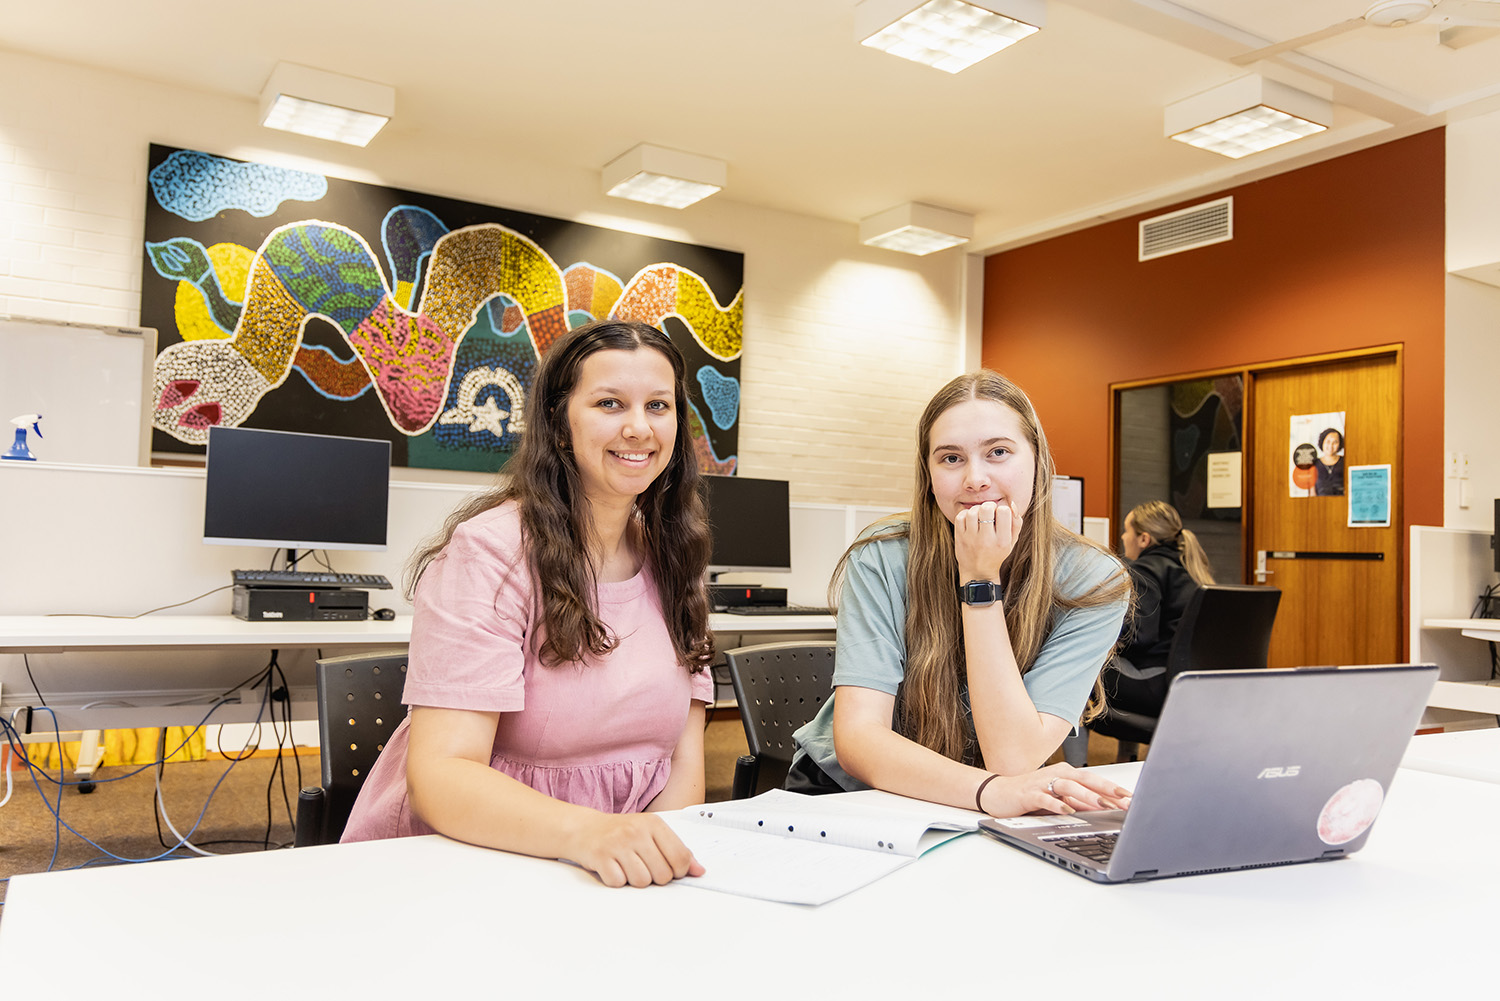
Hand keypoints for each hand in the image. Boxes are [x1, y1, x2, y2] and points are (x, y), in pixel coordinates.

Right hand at [566, 812, 704, 887]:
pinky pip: (619, 883)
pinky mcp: (601, 857)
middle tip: (643, 865)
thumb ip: (677, 851)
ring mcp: (618, 844)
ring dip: (635, 880)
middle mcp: (636, 831)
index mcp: (654, 824)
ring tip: (628, 865)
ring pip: (642, 881)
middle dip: (655, 877)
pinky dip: (616, 880)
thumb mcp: (651, 834)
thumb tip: (699, 870)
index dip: (678, 871)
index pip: (680, 857)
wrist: (584, 829)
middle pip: (662, 874)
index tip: (671, 869)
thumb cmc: (621, 832)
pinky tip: (613, 867)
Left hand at [953, 499, 1022, 583]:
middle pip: (986, 508)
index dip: (1002, 509)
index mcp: (1002, 541)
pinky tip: (971, 520)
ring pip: (972, 511)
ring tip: (980, 516)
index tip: (1000, 516)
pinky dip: (966, 514)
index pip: (1003, 511)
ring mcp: (971, 539)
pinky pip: (961, 516)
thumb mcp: (1012, 541)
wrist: (978, 573)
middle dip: (989, 506)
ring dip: (977, 509)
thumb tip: (1011, 503)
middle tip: (989, 512)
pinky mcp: (960, 538)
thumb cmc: (997, 554)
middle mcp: (986, 540)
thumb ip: (1016, 522)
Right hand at [978, 762, 1131, 817]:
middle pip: (1086, 780)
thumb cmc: (1030, 796)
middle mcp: (1056, 774)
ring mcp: (1042, 783)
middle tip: (1126, 801)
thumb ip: (1079, 803)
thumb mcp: (1059, 800)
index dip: (1114, 790)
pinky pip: (1045, 798)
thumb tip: (1103, 809)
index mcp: (1066, 773)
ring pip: (1068, 786)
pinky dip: (1057, 804)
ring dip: (1086, 796)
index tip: (1133, 799)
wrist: (997, 793)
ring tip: (1102, 805)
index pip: (1095, 781)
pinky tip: (1067, 811)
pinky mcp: (1029, 793)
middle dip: (1107, 791)